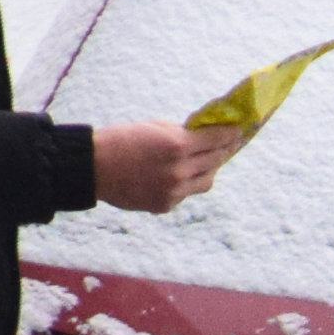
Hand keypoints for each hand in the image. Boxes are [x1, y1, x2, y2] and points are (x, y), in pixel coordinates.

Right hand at [88, 119, 247, 214]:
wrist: (93, 168)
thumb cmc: (122, 141)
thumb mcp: (154, 128)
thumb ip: (181, 134)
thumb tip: (204, 137)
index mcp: (177, 146)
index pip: (215, 139)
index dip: (230, 135)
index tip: (240, 131)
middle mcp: (179, 171)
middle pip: (215, 161)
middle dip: (225, 151)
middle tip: (232, 144)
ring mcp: (174, 191)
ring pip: (205, 182)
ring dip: (209, 170)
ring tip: (210, 161)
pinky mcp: (165, 206)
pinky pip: (185, 193)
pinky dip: (185, 184)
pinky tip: (178, 175)